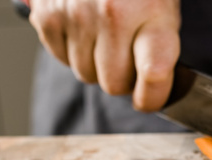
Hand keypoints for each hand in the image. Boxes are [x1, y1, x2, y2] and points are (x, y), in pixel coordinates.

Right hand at [28, 0, 180, 110]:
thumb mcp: (164, 2)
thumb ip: (163, 42)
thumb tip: (158, 86)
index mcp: (153, 12)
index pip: (154, 76)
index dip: (153, 97)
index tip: (149, 97)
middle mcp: (113, 15)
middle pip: (115, 84)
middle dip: (123, 78)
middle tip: (129, 54)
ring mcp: (76, 15)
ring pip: (86, 75)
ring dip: (96, 63)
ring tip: (106, 34)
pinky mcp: (48, 15)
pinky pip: (61, 58)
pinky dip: (72, 49)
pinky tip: (84, 26)